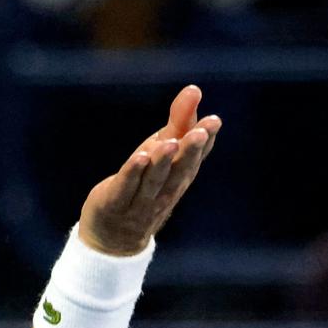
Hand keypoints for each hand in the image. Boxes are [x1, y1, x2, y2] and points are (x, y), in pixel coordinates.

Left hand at [78, 85, 220, 254]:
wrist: (114, 239)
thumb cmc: (143, 186)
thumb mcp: (160, 151)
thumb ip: (178, 122)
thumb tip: (194, 89)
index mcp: (179, 178)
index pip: (195, 160)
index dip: (206, 141)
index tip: (214, 121)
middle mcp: (165, 191)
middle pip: (179, 171)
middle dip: (190, 150)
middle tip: (201, 131)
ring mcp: (140, 201)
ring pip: (154, 180)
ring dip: (163, 161)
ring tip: (171, 141)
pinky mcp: (113, 203)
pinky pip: (125, 188)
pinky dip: (133, 174)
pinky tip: (139, 157)